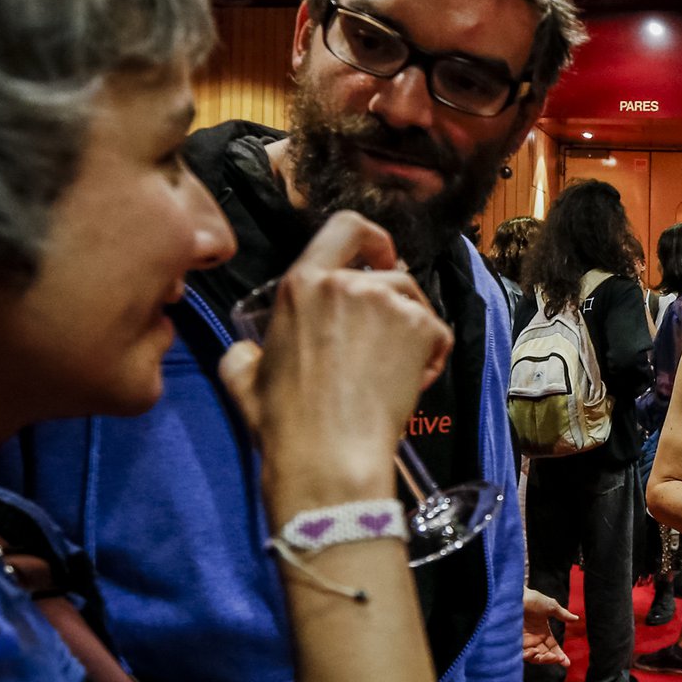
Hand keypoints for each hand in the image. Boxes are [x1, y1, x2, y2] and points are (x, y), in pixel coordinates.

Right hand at [219, 213, 451, 513]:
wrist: (330, 454)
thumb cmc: (286, 422)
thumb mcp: (243, 380)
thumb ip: (244, 353)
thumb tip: (247, 351)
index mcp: (302, 283)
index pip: (346, 226)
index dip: (372, 238)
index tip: (380, 257)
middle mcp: (347, 283)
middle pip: (391, 274)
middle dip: (396, 304)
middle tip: (387, 344)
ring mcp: (387, 303)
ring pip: (415, 303)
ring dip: (413, 331)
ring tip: (396, 371)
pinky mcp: (420, 328)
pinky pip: (438, 332)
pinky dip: (432, 356)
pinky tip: (413, 383)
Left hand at [522, 587, 577, 666]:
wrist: (515, 596)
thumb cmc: (532, 599)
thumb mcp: (550, 606)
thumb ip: (563, 615)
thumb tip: (576, 619)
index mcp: (542, 632)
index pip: (553, 647)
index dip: (560, 655)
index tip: (567, 663)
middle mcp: (533, 639)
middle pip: (544, 655)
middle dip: (552, 659)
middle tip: (557, 658)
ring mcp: (523, 642)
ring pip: (534, 658)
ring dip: (542, 659)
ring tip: (546, 655)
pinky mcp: (513, 643)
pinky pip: (522, 655)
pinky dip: (530, 656)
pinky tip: (535, 652)